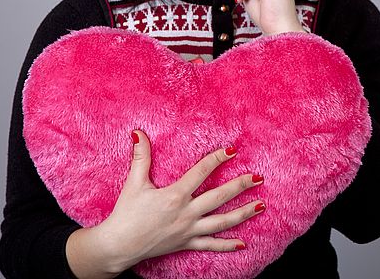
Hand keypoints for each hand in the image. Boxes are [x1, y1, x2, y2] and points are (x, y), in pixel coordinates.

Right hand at [68, 131, 264, 276]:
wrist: (117, 246)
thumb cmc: (125, 213)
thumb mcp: (134, 183)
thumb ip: (140, 157)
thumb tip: (138, 132)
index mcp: (175, 195)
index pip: (201, 172)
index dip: (217, 159)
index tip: (233, 150)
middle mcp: (186, 213)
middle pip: (219, 197)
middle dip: (241, 186)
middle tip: (259, 177)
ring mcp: (189, 230)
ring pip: (222, 222)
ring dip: (243, 213)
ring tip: (261, 205)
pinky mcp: (186, 243)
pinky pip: (211, 245)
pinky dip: (227, 245)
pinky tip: (243, 243)